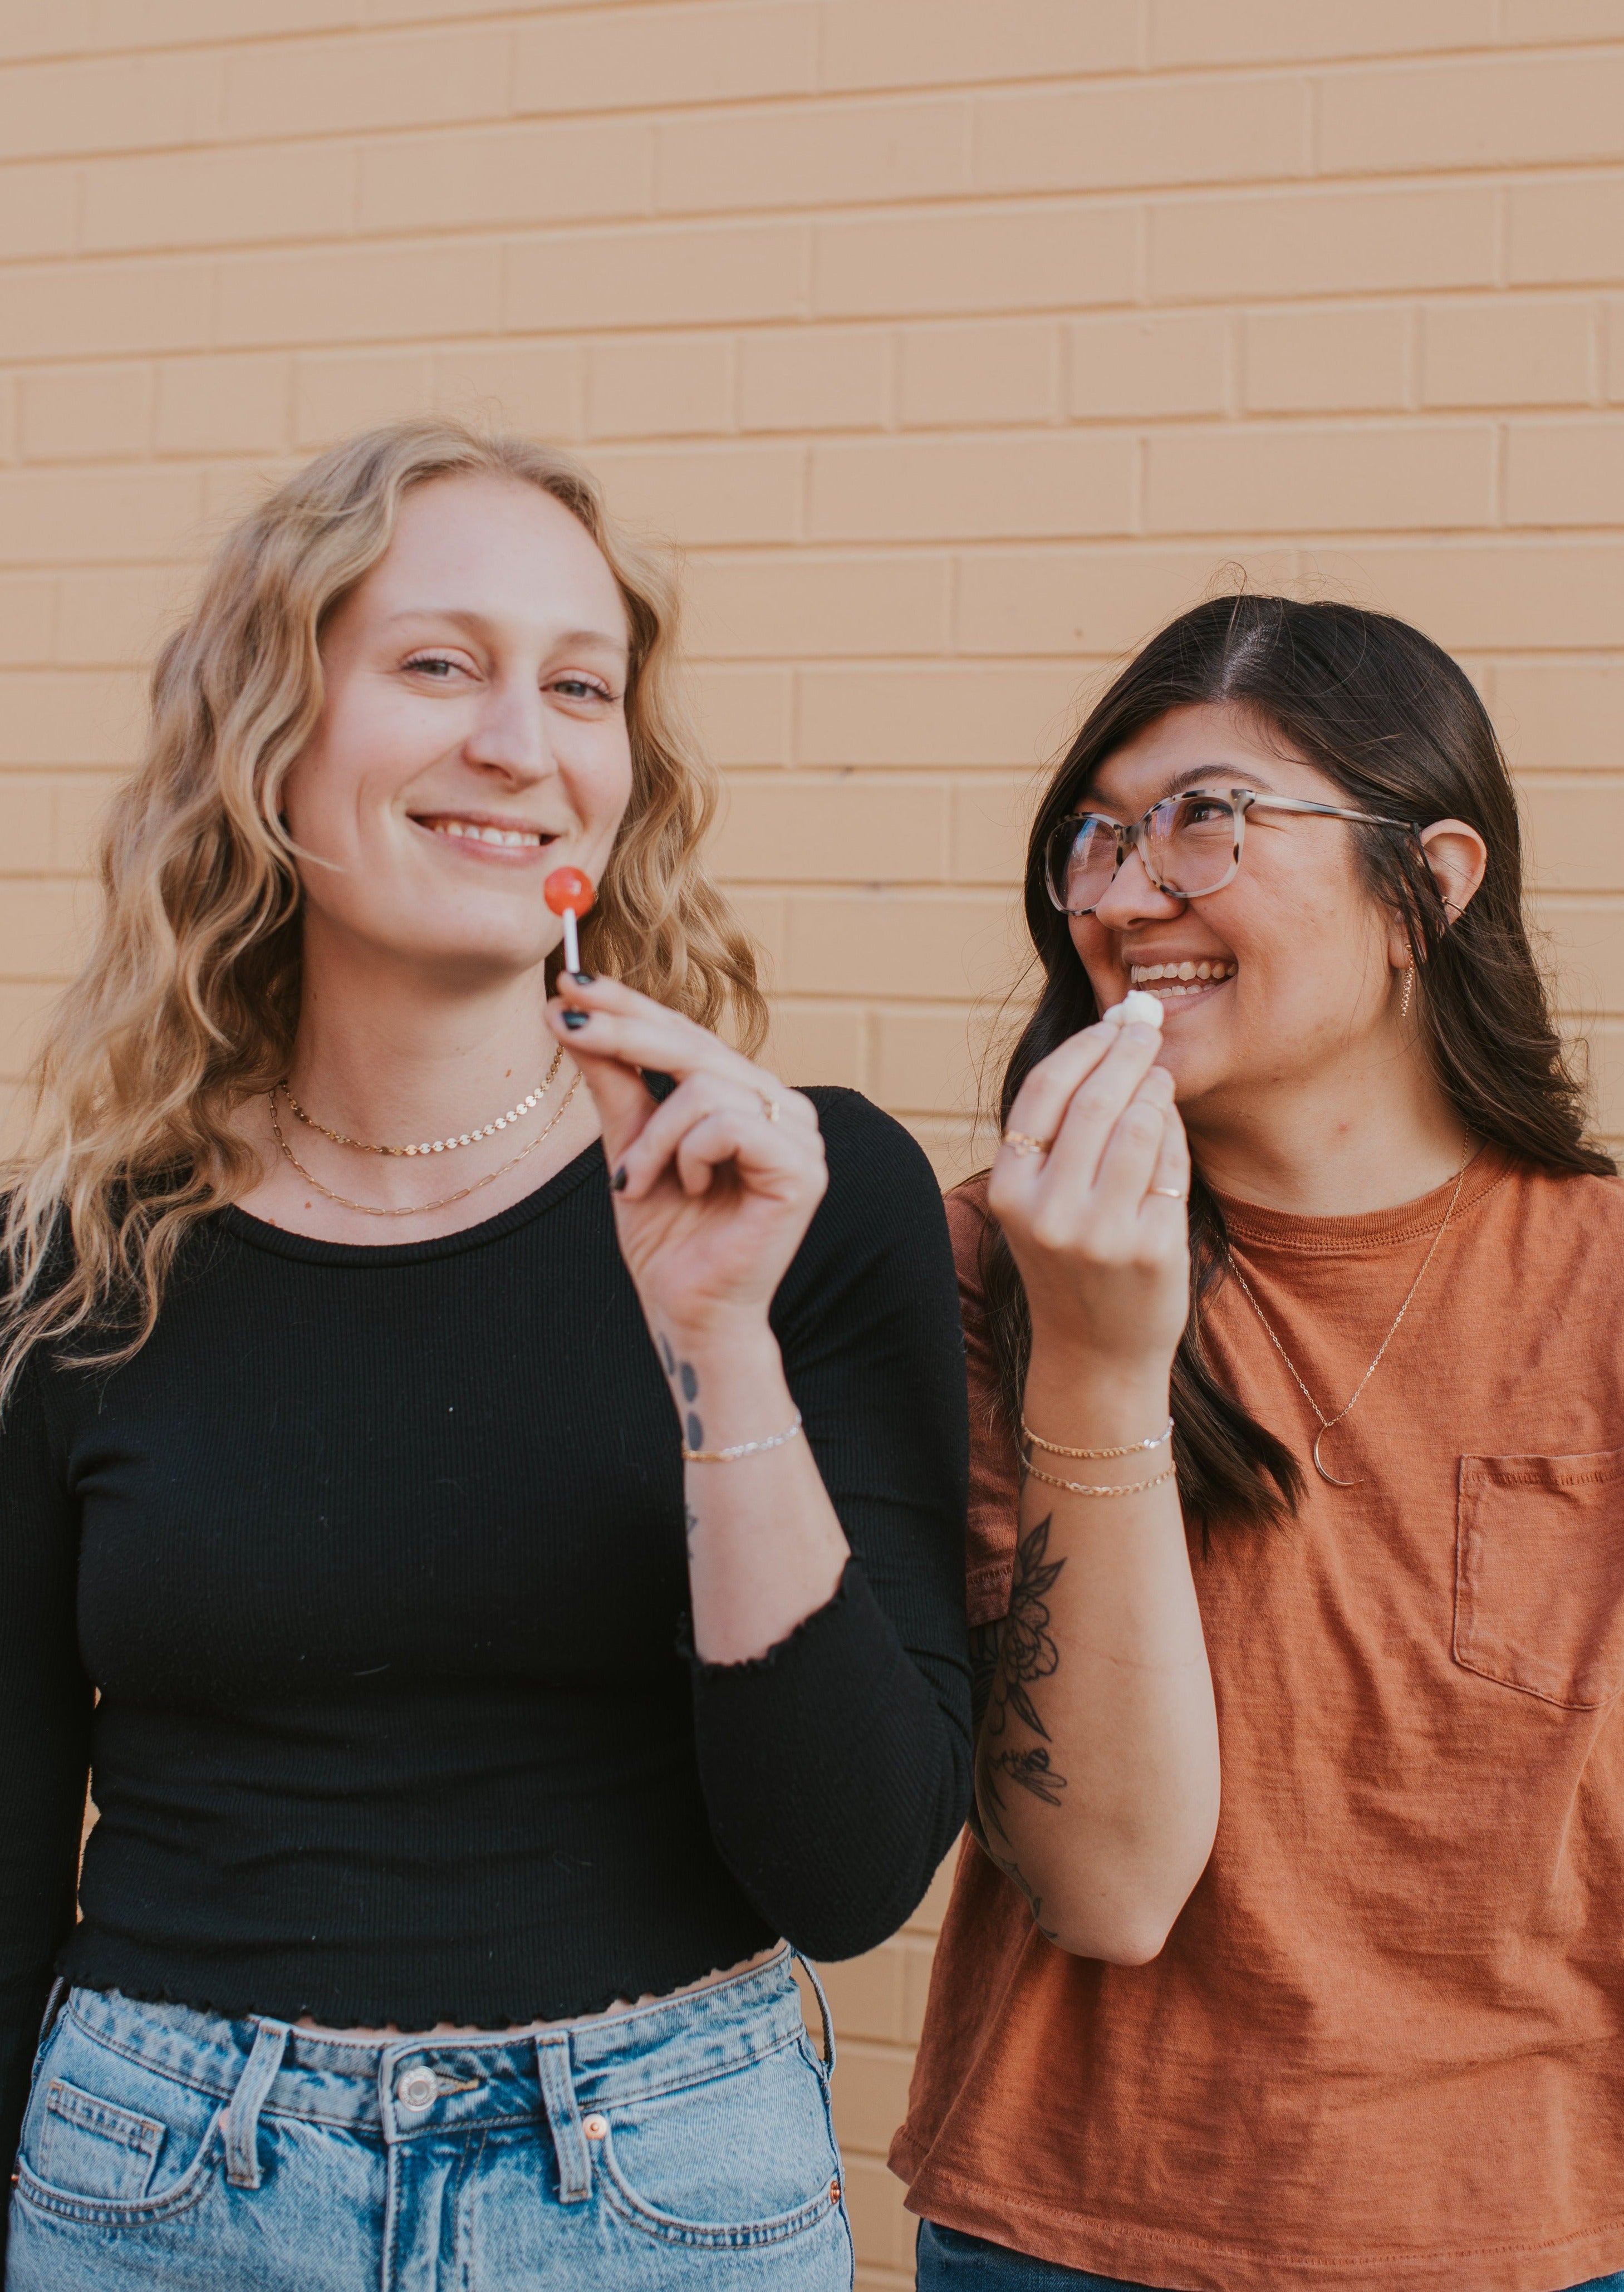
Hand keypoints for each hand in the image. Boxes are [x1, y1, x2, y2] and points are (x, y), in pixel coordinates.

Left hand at [546, 975, 826, 1342]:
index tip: (570, 981)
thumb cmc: (667, 1238)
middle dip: (621, 1031)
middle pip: (695, 1043)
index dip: (630, 1004)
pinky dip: (687, 1155)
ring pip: (703, 1085)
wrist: (689, 1313)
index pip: (687, 1033)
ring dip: (651, 1137)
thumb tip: (570, 1012)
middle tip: (561, 1020)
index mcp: (747, 1096)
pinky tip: (683, 1189)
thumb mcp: (628, 1147)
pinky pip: (726, 1124)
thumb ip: (615, 1083)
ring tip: (635, 1183)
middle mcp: (782, 1105)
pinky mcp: (803, 1168)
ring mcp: (800, 1134)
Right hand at [987, 1019, 1188, 1380]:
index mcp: (1010, 1191)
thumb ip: (1058, 1133)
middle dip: (1127, 1053)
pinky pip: (1171, 1166)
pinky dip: (1175, 1136)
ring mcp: (1101, 1233)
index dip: (1084, 1047)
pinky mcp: (1150, 1249)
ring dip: (1156, 1089)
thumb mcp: (1038, 1203)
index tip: (1111, 1023)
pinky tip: (1170, 1129)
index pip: (1045, 1092)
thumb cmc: (1069, 1262)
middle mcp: (1049, 1211)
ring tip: (1159, 1079)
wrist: (1094, 1354)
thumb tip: (1108, 1035)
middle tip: (1147, 1028)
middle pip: (1095, 1101)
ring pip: (1140, 1126)